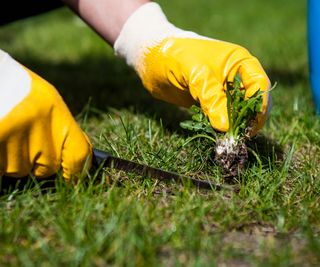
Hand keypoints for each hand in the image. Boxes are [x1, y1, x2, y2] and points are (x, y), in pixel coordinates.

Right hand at [0, 51, 91, 178]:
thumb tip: (76, 163)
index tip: (72, 178)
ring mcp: (12, 134)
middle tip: (24, 141)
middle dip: (36, 162)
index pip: (78, 154)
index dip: (77, 171)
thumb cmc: (15, 86)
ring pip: (17, 170)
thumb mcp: (45, 101)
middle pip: (46, 168)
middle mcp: (38, 124)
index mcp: (55, 111)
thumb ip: (59, 130)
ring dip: (11, 160)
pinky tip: (0, 135)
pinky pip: (0, 168)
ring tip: (7, 132)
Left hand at [114, 3, 269, 132]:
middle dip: (247, 119)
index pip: (259, 85)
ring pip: (236, 112)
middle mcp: (235, 76)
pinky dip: (220, 126)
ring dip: (233, 125)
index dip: (259, 106)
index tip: (251, 125)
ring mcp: (222, 90)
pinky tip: (215, 134)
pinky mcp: (209, 101)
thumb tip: (225, 127)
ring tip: (226, 139)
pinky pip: (220, 117)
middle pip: (251, 101)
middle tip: (238, 137)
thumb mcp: (195, 73)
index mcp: (239, 61)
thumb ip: (211, 97)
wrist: (151, 59)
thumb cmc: (174, 56)